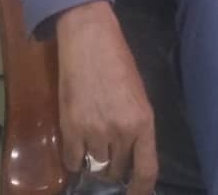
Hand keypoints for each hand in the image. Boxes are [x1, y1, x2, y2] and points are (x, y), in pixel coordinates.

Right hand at [55, 0, 157, 194]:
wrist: (89, 39)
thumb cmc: (118, 62)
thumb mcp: (138, 95)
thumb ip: (136, 126)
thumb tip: (131, 154)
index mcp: (144, 122)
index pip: (147, 170)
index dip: (141, 190)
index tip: (135, 194)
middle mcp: (121, 131)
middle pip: (117, 171)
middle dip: (114, 168)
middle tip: (109, 155)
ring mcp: (95, 131)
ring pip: (95, 166)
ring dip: (94, 161)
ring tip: (92, 143)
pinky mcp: (70, 128)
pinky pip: (72, 160)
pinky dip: (74, 157)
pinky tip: (77, 145)